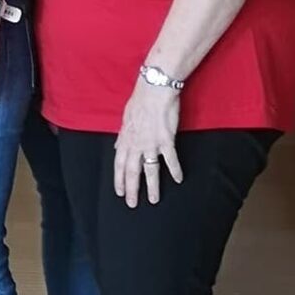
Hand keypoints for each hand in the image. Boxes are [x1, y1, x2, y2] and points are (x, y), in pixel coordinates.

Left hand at [114, 78, 182, 206]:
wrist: (154, 91)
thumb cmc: (140, 101)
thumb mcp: (125, 119)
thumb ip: (123, 136)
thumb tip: (117, 147)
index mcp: (125, 139)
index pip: (119, 164)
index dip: (119, 179)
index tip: (119, 191)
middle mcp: (136, 144)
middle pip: (132, 171)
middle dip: (131, 189)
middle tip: (131, 203)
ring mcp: (151, 144)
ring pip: (150, 170)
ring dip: (152, 186)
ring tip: (153, 199)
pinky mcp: (166, 141)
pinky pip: (171, 159)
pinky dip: (175, 170)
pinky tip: (178, 180)